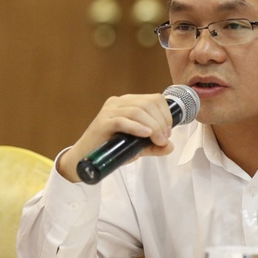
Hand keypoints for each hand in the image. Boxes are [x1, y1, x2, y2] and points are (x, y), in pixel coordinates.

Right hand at [57, 93, 173, 181]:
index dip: (166, 114)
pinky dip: (137, 128)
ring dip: (153, 126)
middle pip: (148, 104)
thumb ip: (154, 146)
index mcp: (128, 102)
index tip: (168, 132)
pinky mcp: (102, 122)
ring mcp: (109, 110)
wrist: (86, 159)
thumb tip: (170, 146)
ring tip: (158, 140)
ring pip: (138, 111)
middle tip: (164, 139)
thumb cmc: (111, 149)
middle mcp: (118, 102)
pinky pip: (123, 121)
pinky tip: (146, 135)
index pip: (154, 99)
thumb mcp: (137, 146)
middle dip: (161, 121)